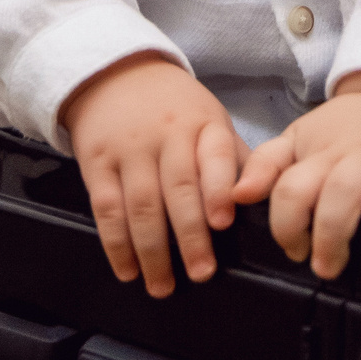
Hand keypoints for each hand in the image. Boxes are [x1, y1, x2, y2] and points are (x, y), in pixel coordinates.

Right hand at [59, 53, 244, 296]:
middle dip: (190, 236)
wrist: (118, 74)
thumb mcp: (211, 119)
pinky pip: (106, 208)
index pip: (214, 155)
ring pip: (141, 204)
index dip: (218, 189)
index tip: (223, 222)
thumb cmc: (176, 108)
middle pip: (178, 188)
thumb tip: (264, 201)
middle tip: (201, 273)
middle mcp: (167, 134)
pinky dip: (115, 244)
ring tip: (163, 285)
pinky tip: (128, 270)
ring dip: (152, 251)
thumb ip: (235, 160)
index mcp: (203, 124)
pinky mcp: (97, 162)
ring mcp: (129, 148)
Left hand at [230, 72, 360, 277]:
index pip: (294, 189)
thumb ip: (264, 167)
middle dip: (332, 226)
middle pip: (343, 189)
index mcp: (325, 156)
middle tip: (326, 263)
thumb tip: (236, 197)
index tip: (292, 248)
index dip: (285, 222)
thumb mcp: (297, 140)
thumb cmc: (341, 132)